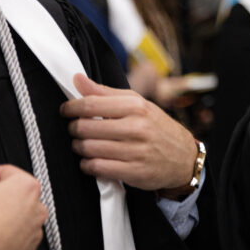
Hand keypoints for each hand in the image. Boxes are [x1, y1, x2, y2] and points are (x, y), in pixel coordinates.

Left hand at [60, 74, 197, 194]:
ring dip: (79, 147)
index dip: (71, 108)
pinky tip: (92, 160)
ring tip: (84, 144)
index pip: (91, 104)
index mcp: (136, 106)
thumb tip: (77, 78)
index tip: (66, 110)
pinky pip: (96, 168)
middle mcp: (137, 127)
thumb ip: (105, 93)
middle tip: (76, 129)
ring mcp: (135, 151)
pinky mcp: (133, 171)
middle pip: (85, 127)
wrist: (184, 157)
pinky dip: (87, 165)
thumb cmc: (155, 127)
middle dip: (74, 129)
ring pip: (88, 148)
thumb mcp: (137, 104)